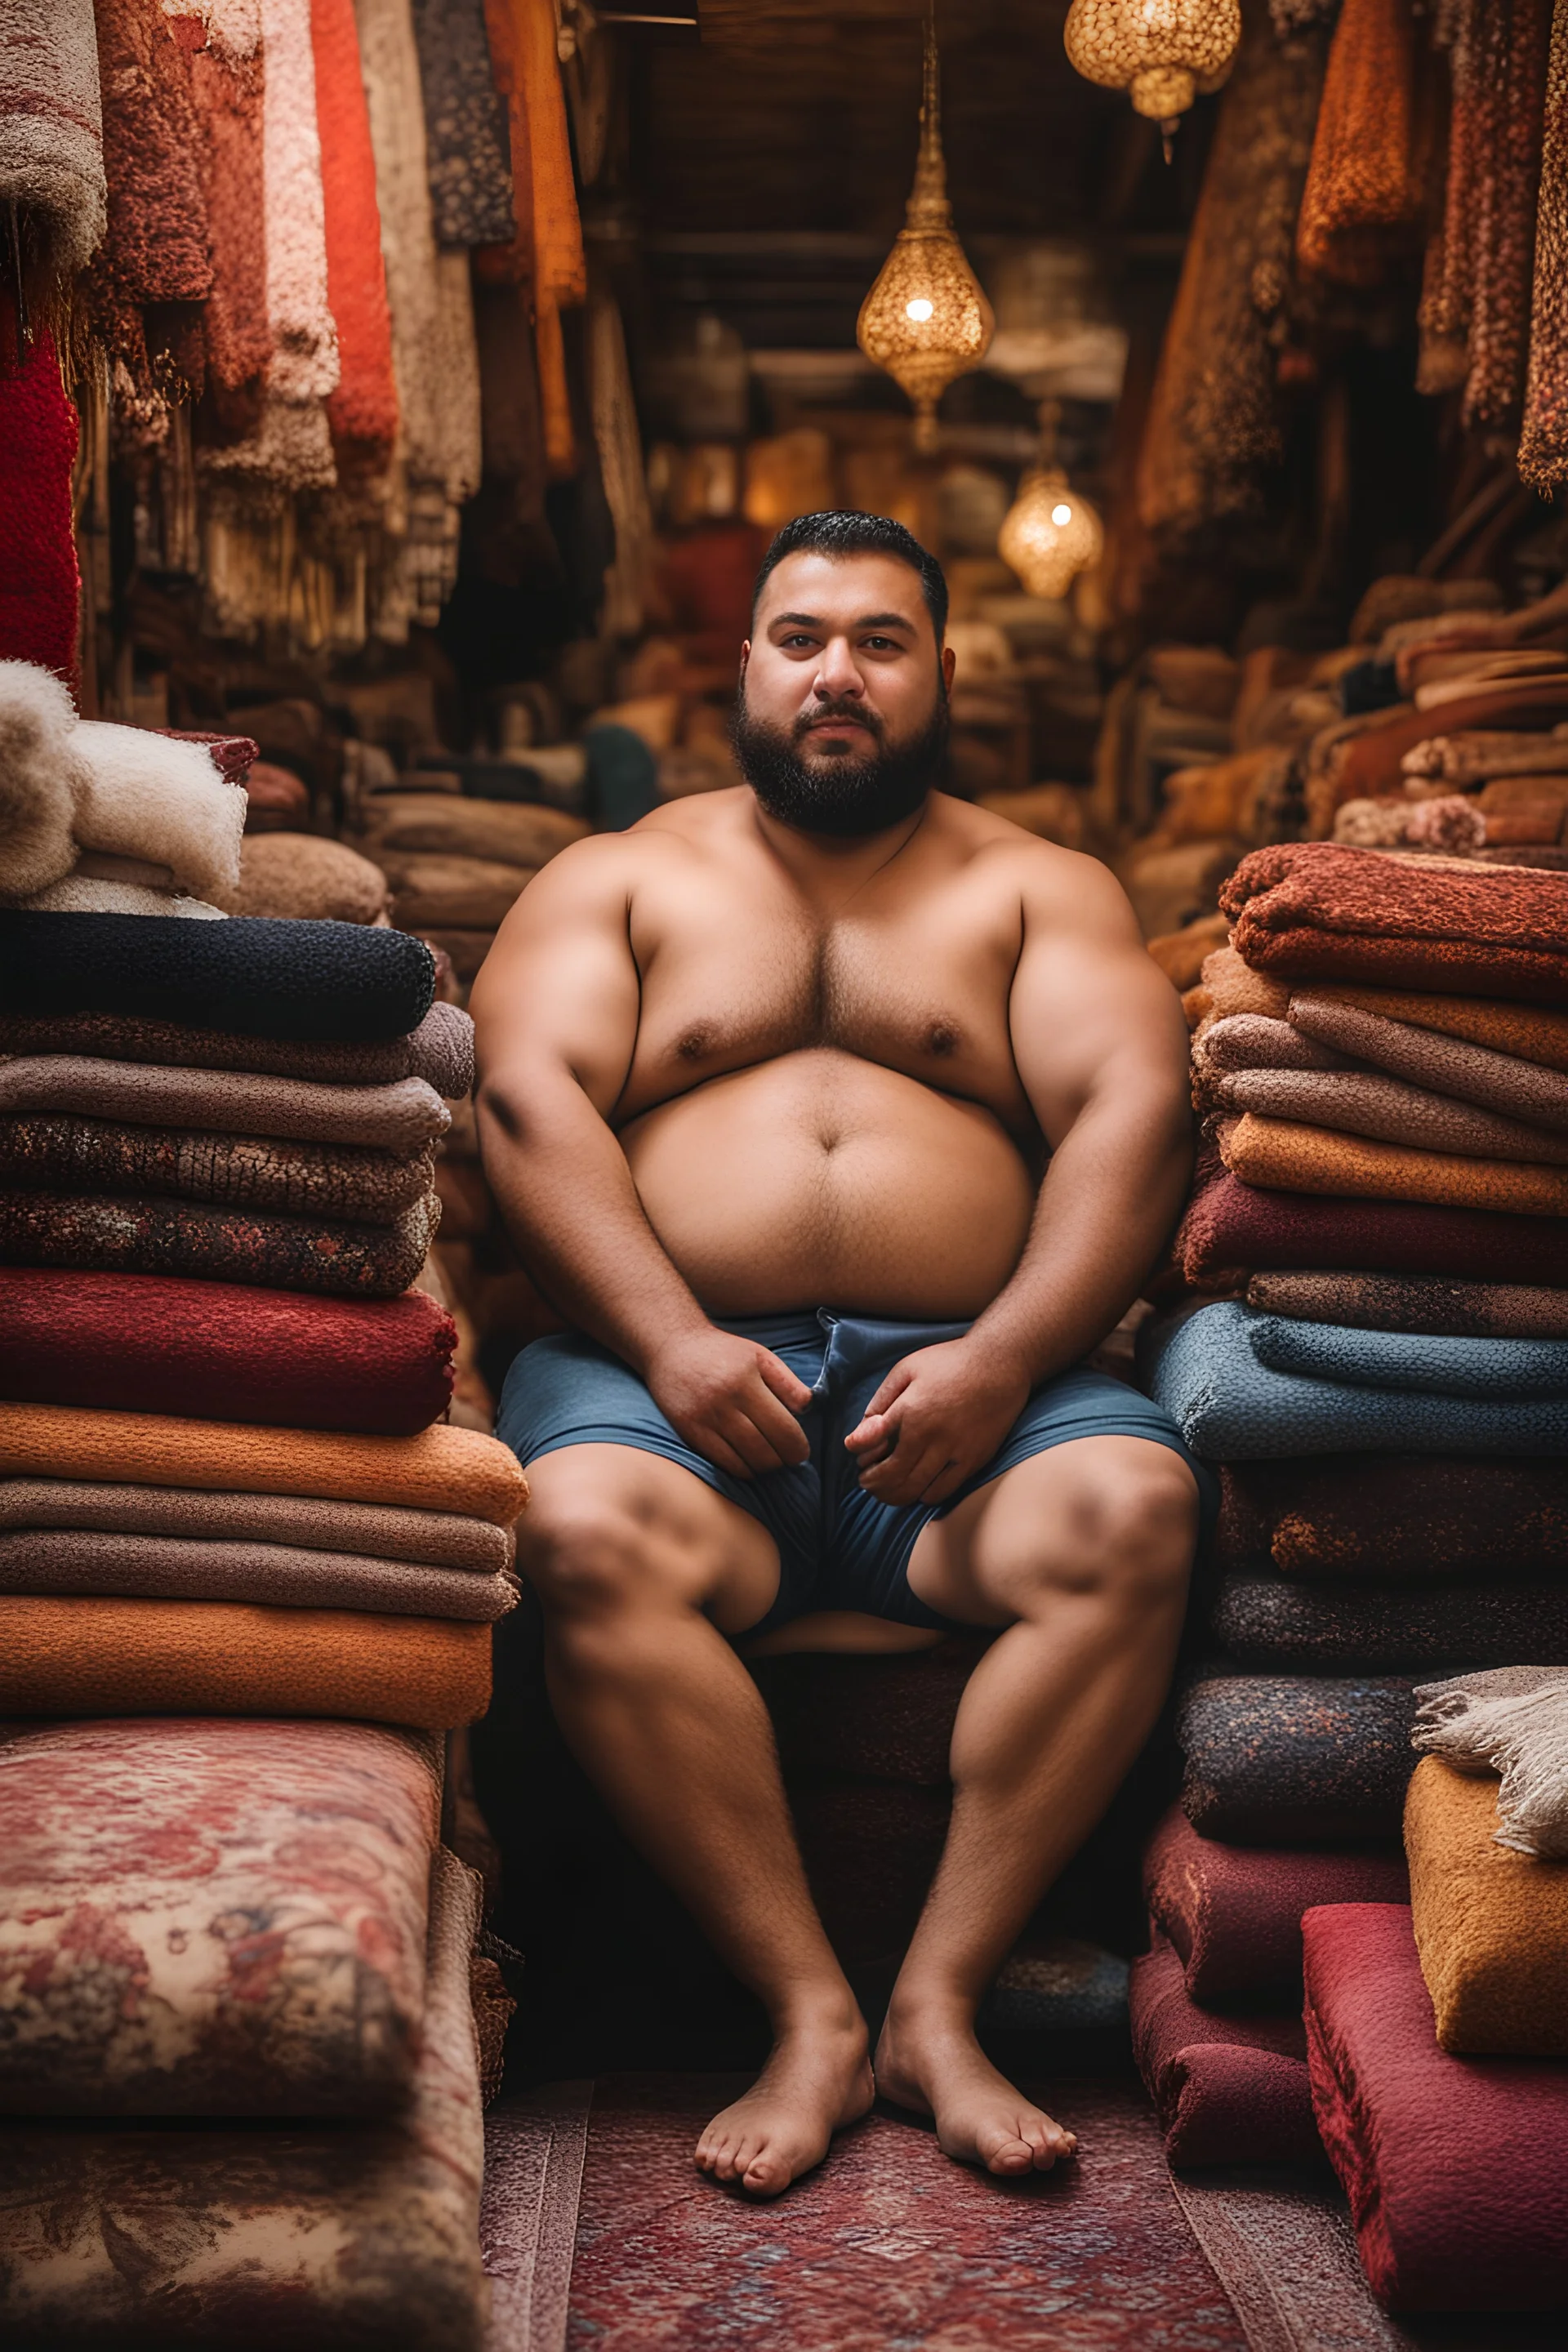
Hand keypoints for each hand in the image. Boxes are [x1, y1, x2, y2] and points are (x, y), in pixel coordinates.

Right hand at [645, 1327, 813, 1478]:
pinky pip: (722, 1462)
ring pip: (745, 1461)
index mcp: (746, 1381)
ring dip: (763, 1468)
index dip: (797, 1447)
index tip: (802, 1452)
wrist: (671, 1346)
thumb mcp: (759, 1355)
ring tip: (770, 1460)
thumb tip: (808, 1408)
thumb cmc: (722, 1351)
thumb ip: (787, 1381)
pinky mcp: (688, 1431)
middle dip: (783, 1461)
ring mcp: (704, 1419)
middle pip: (765, 1450)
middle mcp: (724, 1401)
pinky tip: (748, 1461)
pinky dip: (741, 1469)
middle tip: (789, 1459)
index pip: (782, 1428)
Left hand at [843, 1337, 1029, 1508]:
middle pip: (890, 1477)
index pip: (869, 1446)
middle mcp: (930, 1435)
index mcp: (909, 1410)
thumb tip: (860, 1434)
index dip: (859, 1455)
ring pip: (914, 1490)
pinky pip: (943, 1491)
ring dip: (894, 1495)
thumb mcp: (907, 1369)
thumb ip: (880, 1402)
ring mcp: (954, 1451)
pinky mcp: (973, 1460)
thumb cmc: (951, 1362)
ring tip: (888, 1490)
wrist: (1001, 1364)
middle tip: (868, 1481)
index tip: (860, 1456)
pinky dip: (924, 1495)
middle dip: (872, 1484)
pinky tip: (920, 1487)